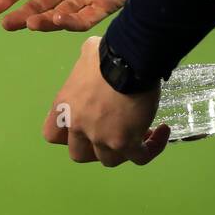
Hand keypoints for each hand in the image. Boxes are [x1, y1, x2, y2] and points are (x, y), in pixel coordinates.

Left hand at [43, 36, 170, 165]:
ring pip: (108, 160)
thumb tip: (94, 54)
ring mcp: (101, 137)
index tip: (82, 127)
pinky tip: (162, 132)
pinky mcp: (126, 142)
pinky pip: (140, 157)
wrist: (129, 60)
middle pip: (79, 154)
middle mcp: (78, 126)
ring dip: (122, 151)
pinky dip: (152, 148)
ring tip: (140, 133)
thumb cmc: (107, 54)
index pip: (52, 135)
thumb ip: (86, 63)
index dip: (67, 136)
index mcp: (64, 107)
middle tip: (112, 133)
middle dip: (95, 148)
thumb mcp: (87, 55)